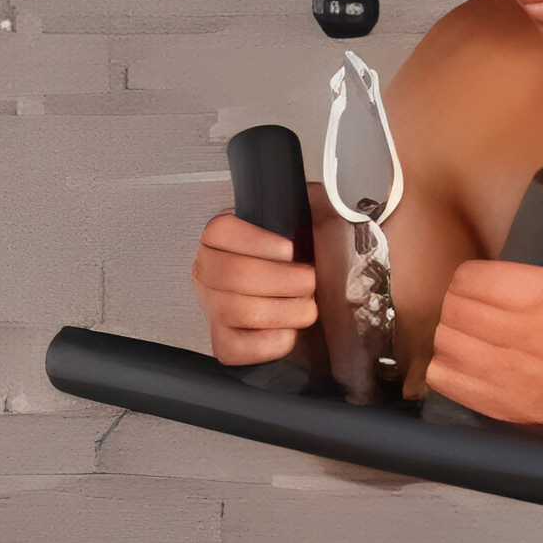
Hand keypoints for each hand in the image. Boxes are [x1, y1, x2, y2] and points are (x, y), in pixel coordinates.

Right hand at [192, 211, 317, 365]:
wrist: (330, 311)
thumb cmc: (319, 269)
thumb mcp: (319, 226)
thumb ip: (312, 202)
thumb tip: (309, 194)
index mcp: (226, 238)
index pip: (221, 231)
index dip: (257, 241)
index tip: (290, 249)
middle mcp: (212, 272)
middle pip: (230, 274)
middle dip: (282, 280)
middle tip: (307, 280)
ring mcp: (215, 309)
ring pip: (236, 311)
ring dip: (284, 310)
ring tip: (304, 306)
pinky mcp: (226, 344)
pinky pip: (238, 347)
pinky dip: (273, 341)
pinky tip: (287, 330)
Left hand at [426, 257, 542, 433]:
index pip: (471, 277)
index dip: (468, 278)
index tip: (475, 282)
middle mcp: (526, 332)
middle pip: (453, 308)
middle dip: (456, 303)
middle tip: (469, 306)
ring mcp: (510, 371)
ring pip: (445, 340)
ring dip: (451, 334)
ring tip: (467, 333)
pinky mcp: (499, 403)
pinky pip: (444, 378)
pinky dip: (447, 368)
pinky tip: (466, 362)